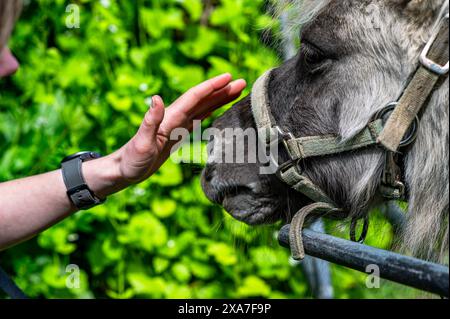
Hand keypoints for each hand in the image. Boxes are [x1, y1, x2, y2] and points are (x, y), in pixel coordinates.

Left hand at [114, 73, 245, 184]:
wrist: (125, 169)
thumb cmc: (132, 160)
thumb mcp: (141, 143)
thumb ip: (150, 121)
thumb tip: (156, 98)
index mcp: (169, 117)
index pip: (194, 97)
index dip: (211, 87)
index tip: (228, 77)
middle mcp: (175, 117)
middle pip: (203, 99)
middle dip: (222, 90)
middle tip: (242, 82)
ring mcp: (178, 124)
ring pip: (203, 107)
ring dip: (219, 98)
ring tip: (237, 91)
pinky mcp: (179, 133)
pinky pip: (199, 118)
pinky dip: (211, 110)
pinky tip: (219, 107)